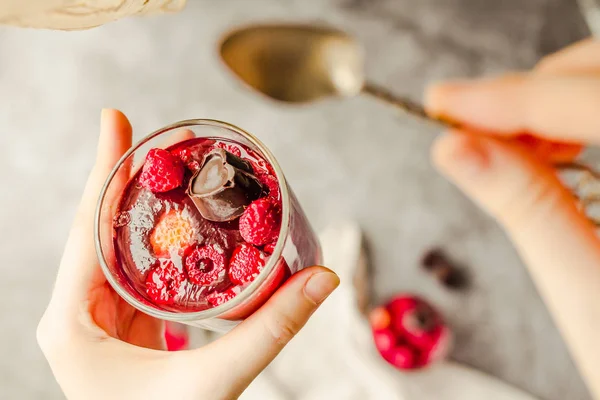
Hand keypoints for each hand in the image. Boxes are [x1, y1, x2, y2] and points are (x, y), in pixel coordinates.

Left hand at [36, 109, 339, 399]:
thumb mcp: (213, 381)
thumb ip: (270, 330)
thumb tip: (325, 279)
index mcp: (71, 323)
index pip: (86, 229)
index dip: (104, 170)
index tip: (115, 118)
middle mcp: (74, 317)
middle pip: (99, 231)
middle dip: (127, 181)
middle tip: (157, 139)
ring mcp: (95, 325)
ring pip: (117, 253)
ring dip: (143, 212)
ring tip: (170, 173)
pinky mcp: (119, 333)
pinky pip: (134, 276)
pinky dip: (157, 247)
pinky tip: (177, 228)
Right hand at [425, 39, 599, 398]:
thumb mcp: (583, 284)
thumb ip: (526, 205)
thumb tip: (458, 149)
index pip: (588, 101)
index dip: (509, 98)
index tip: (444, 101)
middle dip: (532, 91)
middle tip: (466, 120)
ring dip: (550, 101)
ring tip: (499, 139)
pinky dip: (572, 118)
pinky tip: (546, 144)